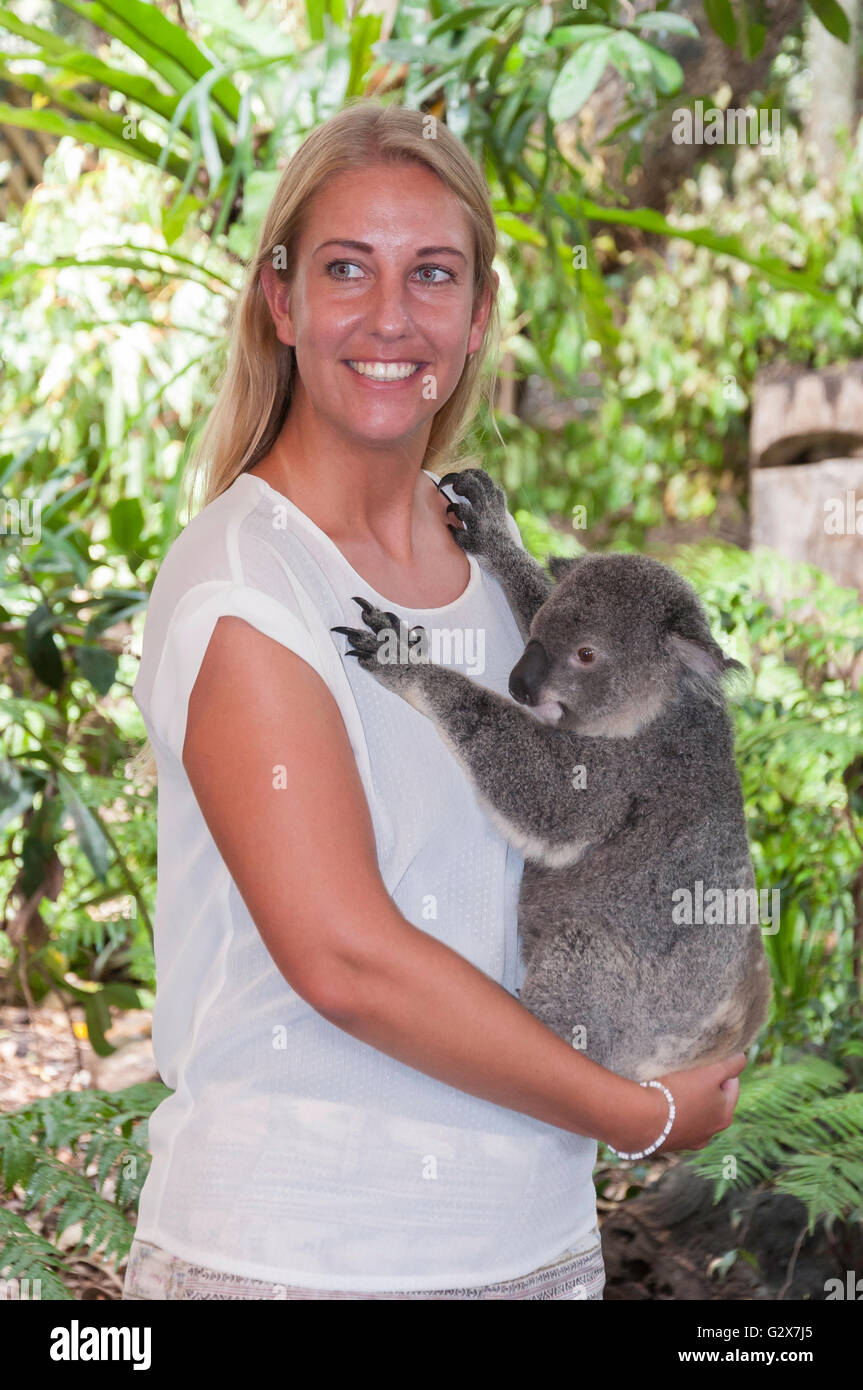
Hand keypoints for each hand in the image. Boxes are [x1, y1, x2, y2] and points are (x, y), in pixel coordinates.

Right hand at [608, 1052, 746, 1154]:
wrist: (641, 1119)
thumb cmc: (678, 1092)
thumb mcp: (710, 1072)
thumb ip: (732, 1064)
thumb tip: (741, 1057)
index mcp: (725, 1115)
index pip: (731, 1084)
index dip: (719, 1069)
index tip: (703, 1061)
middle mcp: (711, 1133)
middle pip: (713, 1100)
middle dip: (703, 1085)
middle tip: (687, 1072)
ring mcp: (689, 1140)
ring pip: (694, 1112)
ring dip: (687, 1100)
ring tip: (670, 1086)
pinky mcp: (668, 1143)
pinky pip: (675, 1121)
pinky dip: (671, 1112)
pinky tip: (659, 1103)